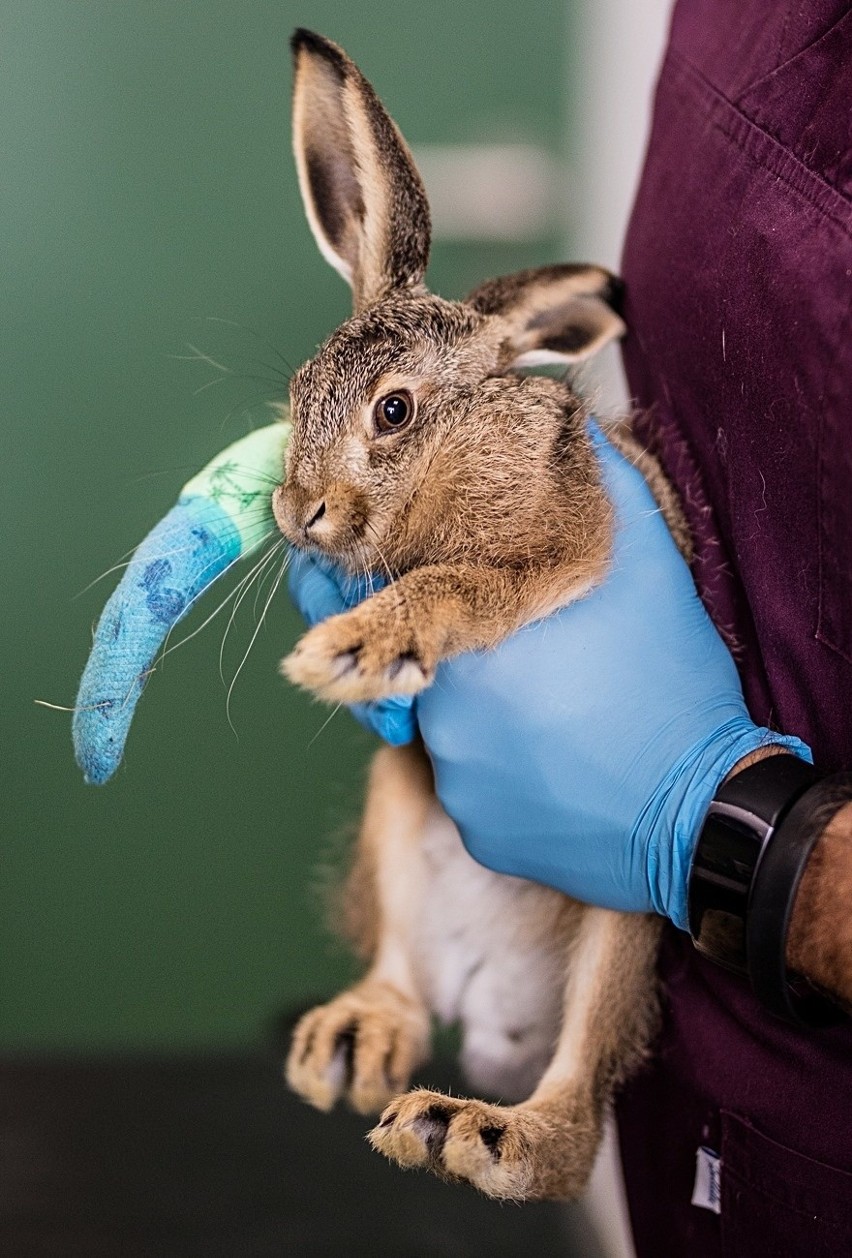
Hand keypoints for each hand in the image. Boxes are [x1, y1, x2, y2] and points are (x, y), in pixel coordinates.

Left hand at [288, 426, 809, 927]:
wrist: (706, 812)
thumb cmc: (670, 684)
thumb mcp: (644, 565)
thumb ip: (597, 485)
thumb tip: (567, 426)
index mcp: (464, 637)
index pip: (358, 602)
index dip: (345, 584)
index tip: (356, 576)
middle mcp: (440, 712)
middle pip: (414, 666)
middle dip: (453, 652)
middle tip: (531, 657)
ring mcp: (457, 777)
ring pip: (448, 725)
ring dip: (486, 712)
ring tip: (560, 710)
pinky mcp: (479, 828)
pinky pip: (474, 783)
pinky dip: (506, 768)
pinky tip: (562, 758)